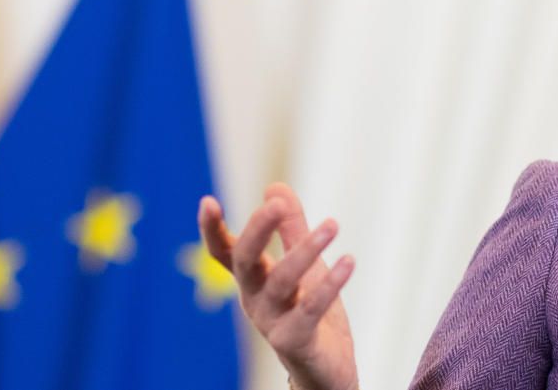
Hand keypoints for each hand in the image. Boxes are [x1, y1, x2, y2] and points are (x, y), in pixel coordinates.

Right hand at [198, 184, 357, 389]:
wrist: (325, 372)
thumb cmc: (309, 315)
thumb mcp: (303, 266)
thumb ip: (290, 229)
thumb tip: (275, 187)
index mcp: (253, 280)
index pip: (225, 252)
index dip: (213, 230)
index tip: (208, 201)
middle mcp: (255, 300)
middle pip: (246, 262)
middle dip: (257, 231)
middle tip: (276, 204)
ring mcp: (272, 323)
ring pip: (282, 282)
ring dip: (306, 250)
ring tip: (333, 224)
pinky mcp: (296, 342)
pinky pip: (311, 309)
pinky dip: (330, 284)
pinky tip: (349, 261)